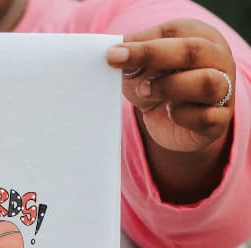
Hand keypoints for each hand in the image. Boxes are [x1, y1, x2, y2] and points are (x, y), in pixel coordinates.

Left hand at [107, 19, 234, 153]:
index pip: (175, 33)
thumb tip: (116, 52)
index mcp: (201, 36)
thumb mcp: (144, 67)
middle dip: (154, 56)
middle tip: (122, 65)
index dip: (143, 44)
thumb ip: (134, 56)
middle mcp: (219, 59)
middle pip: (193, 51)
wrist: (174, 123)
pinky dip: (181, 116)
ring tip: (146, 91)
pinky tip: (170, 113)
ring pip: (206, 83)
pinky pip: (204, 117)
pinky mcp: (219, 119)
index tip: (113, 54)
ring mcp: (224, 89)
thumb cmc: (160, 86)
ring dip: (169, 87)